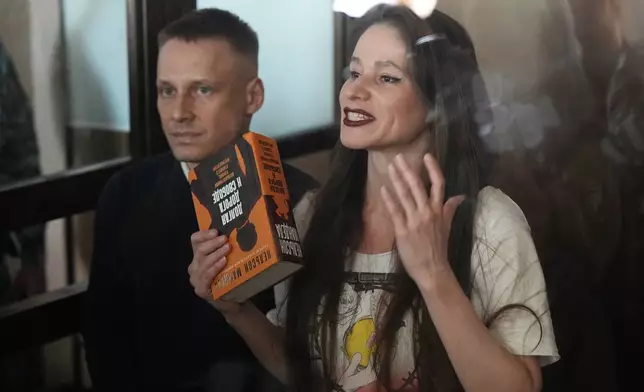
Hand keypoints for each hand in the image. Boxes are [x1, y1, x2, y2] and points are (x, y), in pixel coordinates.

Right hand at [188, 230, 241, 314]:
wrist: (232, 301)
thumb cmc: (229, 277)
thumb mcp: (226, 260)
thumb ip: (224, 248)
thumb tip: (234, 232)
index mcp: (198, 257)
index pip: (195, 241)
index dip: (204, 234)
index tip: (216, 231)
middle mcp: (194, 267)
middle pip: (199, 250)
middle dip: (213, 243)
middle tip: (225, 239)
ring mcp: (196, 279)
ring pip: (203, 262)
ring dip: (216, 254)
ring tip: (227, 248)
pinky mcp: (201, 290)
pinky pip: (207, 276)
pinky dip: (215, 267)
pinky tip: (223, 261)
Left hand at [381, 154, 464, 287]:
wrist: (432, 269)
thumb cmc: (438, 248)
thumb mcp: (447, 227)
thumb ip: (450, 209)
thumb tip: (459, 196)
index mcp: (439, 211)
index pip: (438, 184)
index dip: (433, 168)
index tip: (426, 155)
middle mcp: (427, 212)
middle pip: (417, 186)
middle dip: (407, 170)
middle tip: (398, 157)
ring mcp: (414, 221)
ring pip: (405, 195)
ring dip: (396, 180)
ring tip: (390, 167)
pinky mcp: (403, 230)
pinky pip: (395, 211)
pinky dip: (389, 199)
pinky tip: (383, 189)